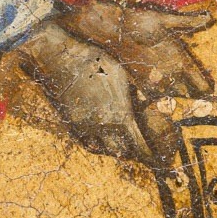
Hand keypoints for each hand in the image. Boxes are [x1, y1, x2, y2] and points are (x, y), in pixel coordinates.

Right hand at [17, 0, 212, 164]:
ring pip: (103, 149)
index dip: (148, 155)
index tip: (155, 160)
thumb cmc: (94, 61)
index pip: (139, 146)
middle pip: (122, 151)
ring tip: (120, 143)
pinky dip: (96, 145)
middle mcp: (104, 127)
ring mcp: (85, 127)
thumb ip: (134, 95)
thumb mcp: (121, 75)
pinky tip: (101, 139)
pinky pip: (87, 143)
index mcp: (121, 116)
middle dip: (130, 151)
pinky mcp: (71, 124)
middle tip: (137, 148)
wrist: (60, 57)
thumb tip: (147, 103)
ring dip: (113, 148)